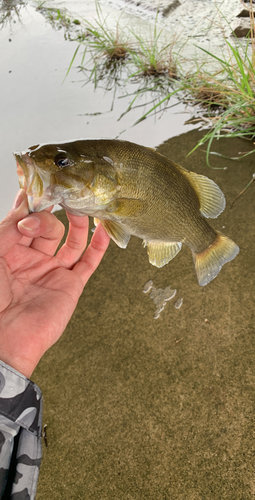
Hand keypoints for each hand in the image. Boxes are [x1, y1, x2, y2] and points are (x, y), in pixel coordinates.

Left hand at [0, 190, 109, 377]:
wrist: (2, 340)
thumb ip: (10, 226)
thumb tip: (24, 199)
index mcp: (10, 250)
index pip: (26, 218)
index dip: (33, 202)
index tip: (39, 184)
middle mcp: (33, 259)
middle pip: (49, 226)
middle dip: (49, 212)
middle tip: (51, 201)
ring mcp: (53, 272)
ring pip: (70, 239)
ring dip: (76, 221)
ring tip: (78, 205)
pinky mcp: (71, 286)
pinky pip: (88, 262)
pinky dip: (98, 246)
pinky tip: (102, 228)